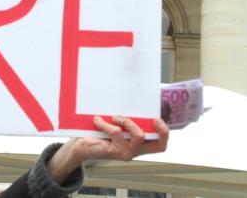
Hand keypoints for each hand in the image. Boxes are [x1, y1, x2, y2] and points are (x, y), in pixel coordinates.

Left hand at [46, 116, 169, 182]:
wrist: (81, 145)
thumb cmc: (99, 132)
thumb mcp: (116, 123)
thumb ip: (126, 115)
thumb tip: (131, 94)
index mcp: (140, 143)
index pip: (161, 144)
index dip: (164, 133)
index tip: (158, 118)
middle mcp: (137, 150)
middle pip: (159, 145)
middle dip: (160, 129)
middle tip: (153, 118)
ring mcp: (127, 153)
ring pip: (139, 136)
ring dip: (127, 121)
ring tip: (115, 117)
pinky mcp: (115, 152)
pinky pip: (116, 133)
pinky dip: (106, 124)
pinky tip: (97, 120)